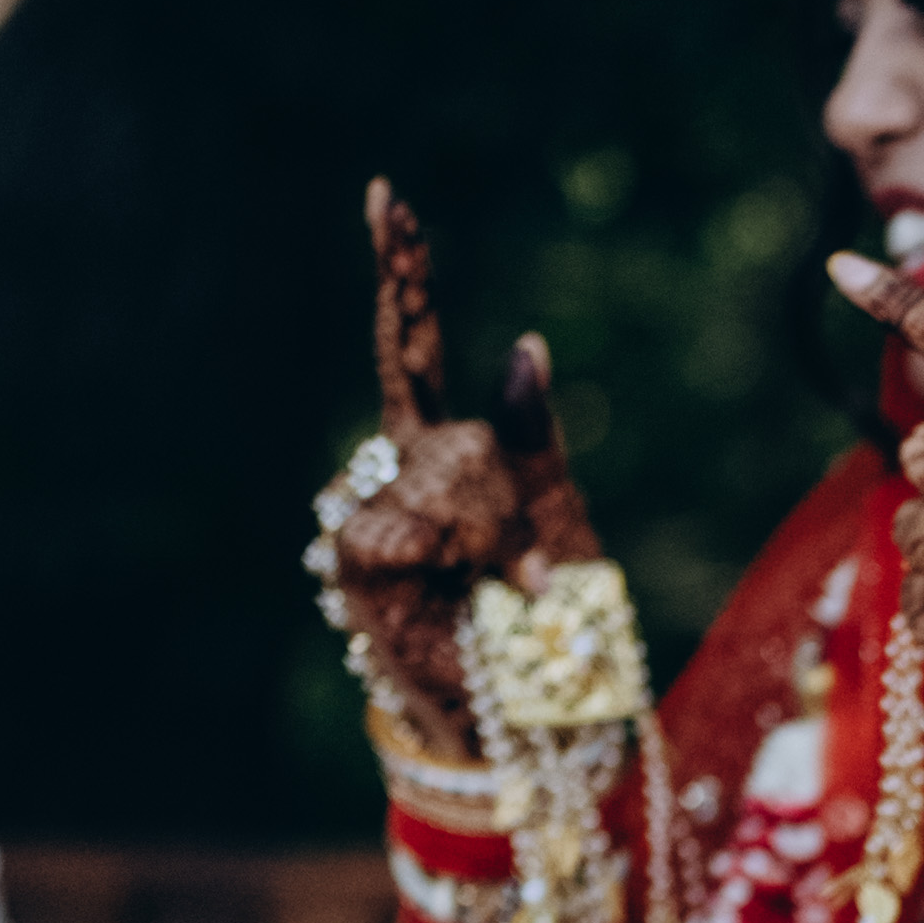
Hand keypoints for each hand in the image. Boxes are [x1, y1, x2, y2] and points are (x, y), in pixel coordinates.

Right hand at [319, 184, 599, 758]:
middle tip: (533, 572)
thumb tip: (527, 343)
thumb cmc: (550, 636)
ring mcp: (370, 510)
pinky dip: (459, 560)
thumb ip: (537, 442)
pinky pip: (411, 525)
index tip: (385, 194)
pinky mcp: (357, 558)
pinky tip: (467, 593)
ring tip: (509, 595)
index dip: (403, 272)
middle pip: (445, 416)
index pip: (418, 343)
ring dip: (493, 534)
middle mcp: (397, 467)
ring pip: (441, 470)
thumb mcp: (566, 527)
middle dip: (502, 492)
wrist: (527, 729)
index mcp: (451, 448)